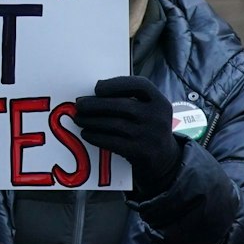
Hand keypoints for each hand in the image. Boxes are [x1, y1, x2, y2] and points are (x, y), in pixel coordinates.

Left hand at [75, 76, 181, 193]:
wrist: (165, 159)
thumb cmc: (148, 129)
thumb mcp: (150, 111)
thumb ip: (130, 100)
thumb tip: (92, 95)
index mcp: (160, 102)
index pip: (140, 85)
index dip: (117, 84)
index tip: (97, 87)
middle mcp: (157, 117)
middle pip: (122, 105)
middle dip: (95, 104)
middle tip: (79, 104)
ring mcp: (150, 135)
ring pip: (114, 124)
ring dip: (91, 120)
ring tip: (79, 118)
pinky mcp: (141, 152)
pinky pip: (112, 142)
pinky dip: (95, 136)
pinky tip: (86, 133)